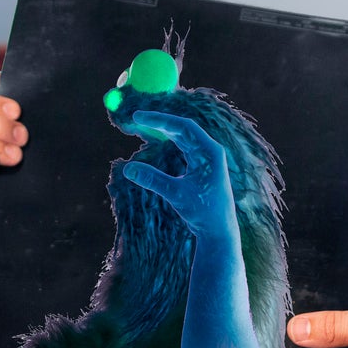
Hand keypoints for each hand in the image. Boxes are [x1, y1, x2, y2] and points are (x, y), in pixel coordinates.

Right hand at [120, 112, 235, 241]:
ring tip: (141, 125)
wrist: (219, 231)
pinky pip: (181, 147)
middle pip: (182, 128)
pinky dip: (167, 141)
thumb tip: (128, 169)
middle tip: (135, 118)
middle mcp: (209, 151)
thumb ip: (153, 180)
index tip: (139, 116)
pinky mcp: (200, 166)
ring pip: (181, 137)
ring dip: (162, 130)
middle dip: (159, 122)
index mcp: (210, 152)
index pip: (184, 127)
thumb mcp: (177, 195)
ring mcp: (205, 158)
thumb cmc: (204, 213)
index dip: (160, 119)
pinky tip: (154, 138)